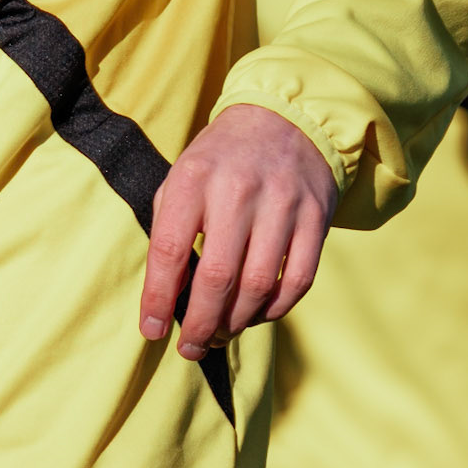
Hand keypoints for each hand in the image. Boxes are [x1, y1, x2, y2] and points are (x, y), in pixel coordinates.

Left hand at [139, 103, 338, 359]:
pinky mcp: (316, 218)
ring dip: (236, 323)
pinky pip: (297, 281)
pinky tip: (256, 315)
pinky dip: (275, 309)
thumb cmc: (221, 160)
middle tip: (189, 348)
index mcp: (195, 178)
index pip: (170, 248)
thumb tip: (163, 298)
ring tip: (219, 334)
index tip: (151, 331)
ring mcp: (282, 204)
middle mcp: (238, 190)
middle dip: (200, 324)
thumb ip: (170, 231)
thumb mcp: (183, 178)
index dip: (157, 297)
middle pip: (218, 276)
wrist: (284, 119)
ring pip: (258, 286)